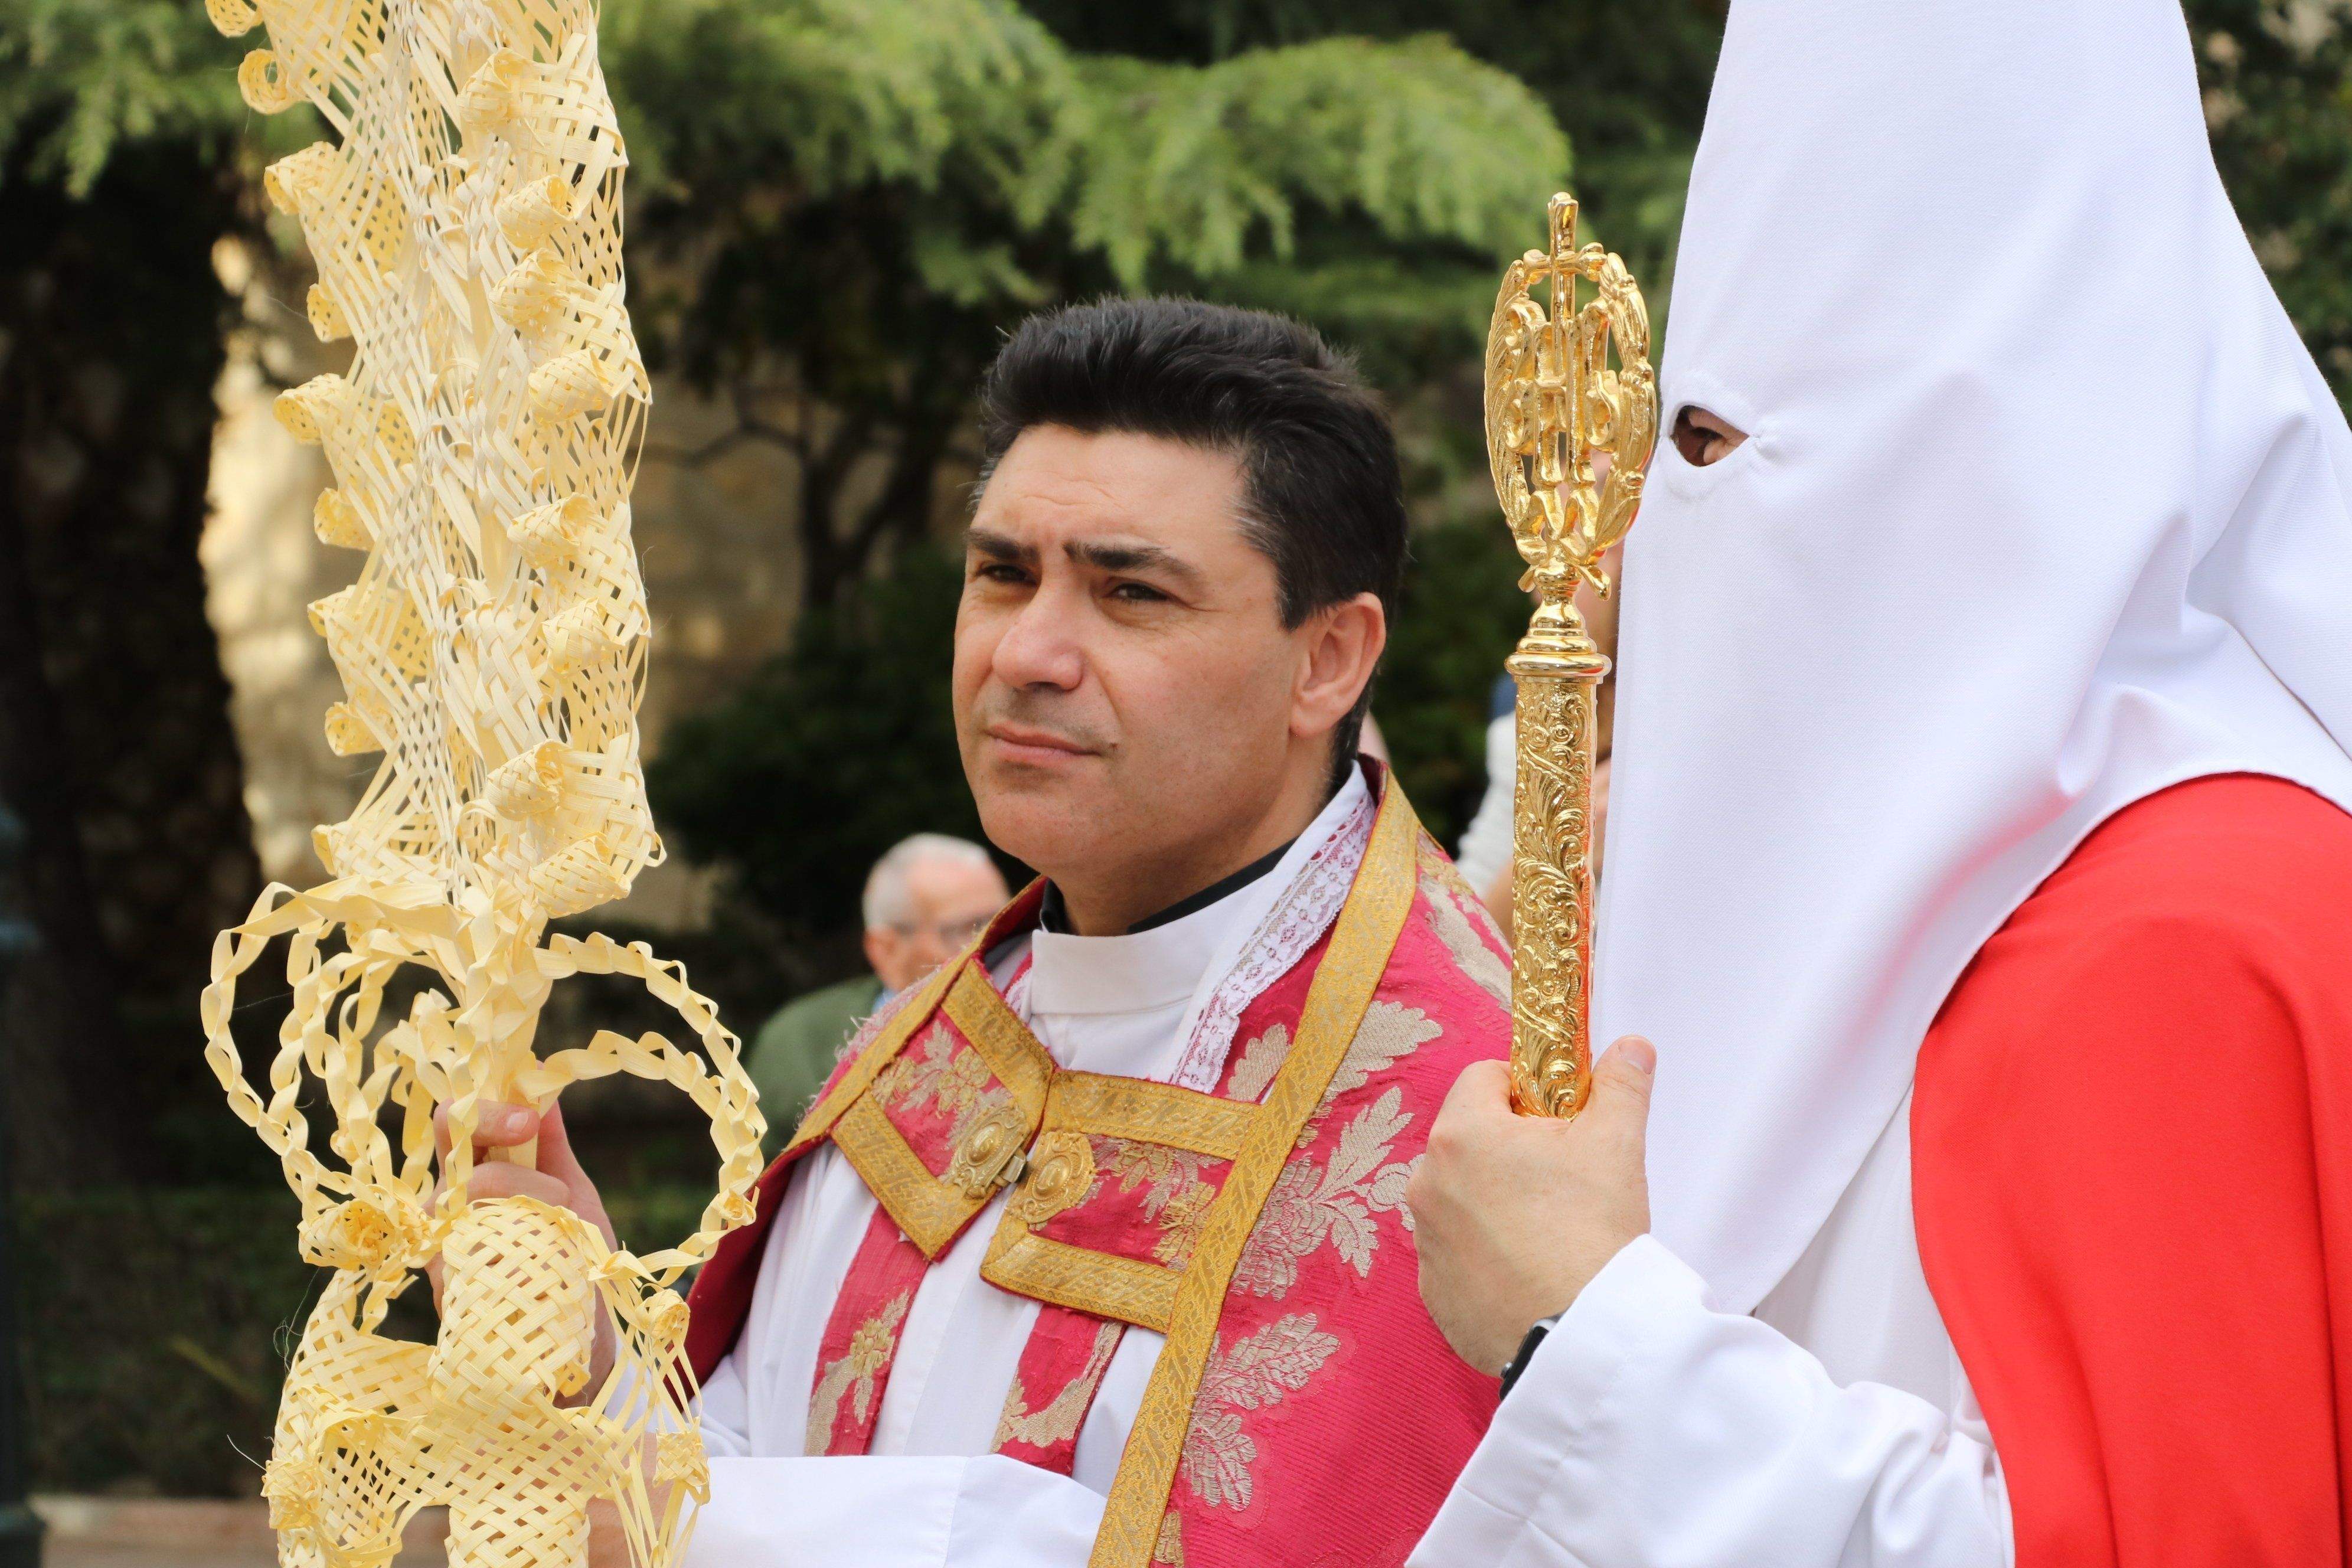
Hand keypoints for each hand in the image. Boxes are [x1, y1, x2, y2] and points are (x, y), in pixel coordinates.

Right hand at [428, 1098, 618, 1399]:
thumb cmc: (573, 1263)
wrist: (582, 1352)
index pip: (455, 1127)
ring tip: (562, 1232)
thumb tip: (541, 1077)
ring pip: (467, 1206)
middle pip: (453, 1162)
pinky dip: (521, 1259)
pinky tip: (545, 1272)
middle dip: (503, 1152)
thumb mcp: (573, 1196)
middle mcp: (450, 1215)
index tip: (528, 1112)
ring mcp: (445, 1257)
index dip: (483, 1107)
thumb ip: (552, 1145)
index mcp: (476, 1179)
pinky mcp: (451, 1301)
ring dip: (528, 1211)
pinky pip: (474, 1260)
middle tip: (552, 1173)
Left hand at [1407, 1036, 1655, 1374]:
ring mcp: (1425, 1240)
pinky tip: (1530, 1270)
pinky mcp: (1433, 1291)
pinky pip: (1458, 1253)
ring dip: (1495, 1200)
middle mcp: (1426, 1183)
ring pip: (1461, 1196)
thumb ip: (1620, 1085)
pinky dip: (1487, 1254)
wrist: (1581, 1336)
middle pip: (1470, 1139)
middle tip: (1563, 1176)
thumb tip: (1629, 1047)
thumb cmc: (1592, 1233)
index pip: (1484, 1079)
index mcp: (1460, 1135)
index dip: (1526, 1089)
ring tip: (1549, 1229)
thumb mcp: (1616, 1144)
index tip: (1559, 1116)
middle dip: (1511, 1146)